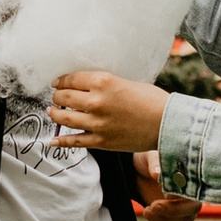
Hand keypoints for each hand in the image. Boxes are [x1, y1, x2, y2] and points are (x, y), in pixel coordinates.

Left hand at [52, 68, 168, 151]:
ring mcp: (97, 123)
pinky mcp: (101, 141)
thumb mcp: (126, 82)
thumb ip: (105, 85)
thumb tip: (87, 87)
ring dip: (55, 114)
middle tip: (56, 97)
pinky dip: (61, 140)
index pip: (72, 79)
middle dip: (57, 96)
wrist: (168, 124)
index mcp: (103, 82)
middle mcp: (96, 101)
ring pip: (65, 118)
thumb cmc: (152, 100)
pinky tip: (52, 140)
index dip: (61, 81)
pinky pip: (75, 141)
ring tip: (53, 112)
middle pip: (65, 97)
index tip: (57, 83)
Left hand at [133, 162, 196, 220]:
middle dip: (172, 211)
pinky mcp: (177, 220)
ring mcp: (186, 209)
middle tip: (153, 206)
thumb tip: (157, 174)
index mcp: (190, 178)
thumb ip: (154, 163)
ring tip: (146, 211)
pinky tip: (150, 220)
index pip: (194, 190)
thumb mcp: (148, 158)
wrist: (139, 175)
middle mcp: (192, 195)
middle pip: (193, 210)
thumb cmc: (148, 164)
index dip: (180, 194)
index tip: (164, 191)